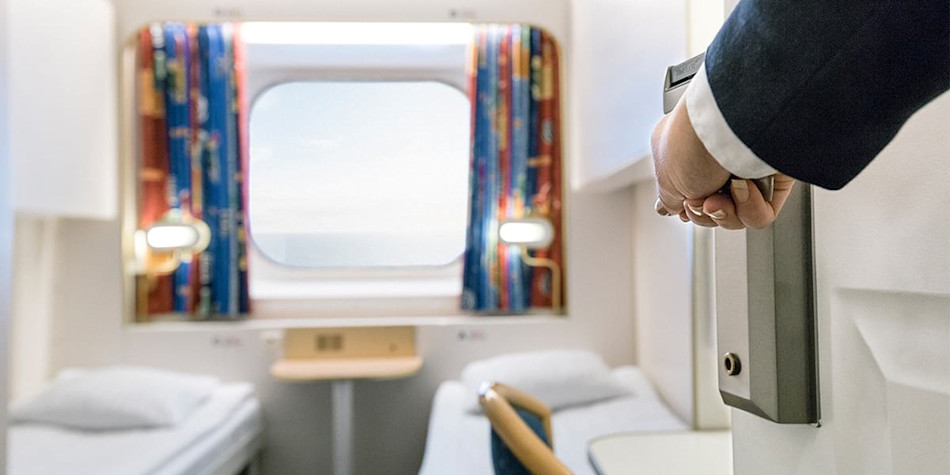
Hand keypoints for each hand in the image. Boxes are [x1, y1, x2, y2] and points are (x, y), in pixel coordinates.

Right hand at [650, 93, 795, 229]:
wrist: (730, 124)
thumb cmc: (693, 141)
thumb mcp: (665, 178)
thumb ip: (668, 199)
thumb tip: (671, 209)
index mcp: (686, 152)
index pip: (688, 192)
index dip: (688, 206)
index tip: (685, 205)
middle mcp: (717, 158)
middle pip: (712, 209)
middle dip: (705, 213)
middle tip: (702, 200)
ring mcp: (746, 167)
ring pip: (735, 215)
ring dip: (726, 212)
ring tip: (723, 193)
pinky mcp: (774, 176)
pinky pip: (760, 214)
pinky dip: (750, 208)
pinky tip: (745, 186)